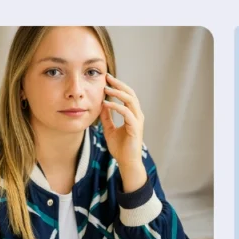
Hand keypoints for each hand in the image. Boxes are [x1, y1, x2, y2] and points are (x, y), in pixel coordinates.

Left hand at [100, 73, 145, 192]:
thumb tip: (101, 106)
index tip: (106, 79)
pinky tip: (107, 104)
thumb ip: (106, 118)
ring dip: (118, 93)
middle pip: (130, 93)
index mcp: (132, 114)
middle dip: (119, 84)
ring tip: (106, 88)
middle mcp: (137, 114)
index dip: (117, 86)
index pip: (126, 95)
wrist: (126, 162)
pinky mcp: (135, 127)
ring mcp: (137, 120)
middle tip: (107, 77)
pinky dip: (116, 107)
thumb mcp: (109, 129)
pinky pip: (126, 113)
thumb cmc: (120, 147)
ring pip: (130, 100)